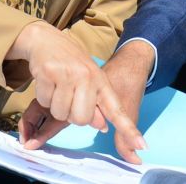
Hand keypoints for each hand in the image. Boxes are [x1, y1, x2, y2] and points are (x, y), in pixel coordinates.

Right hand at [9, 22, 145, 158]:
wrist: (47, 40)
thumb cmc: (70, 64)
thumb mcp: (89, 81)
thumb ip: (97, 105)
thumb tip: (102, 125)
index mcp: (100, 81)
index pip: (116, 109)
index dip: (128, 129)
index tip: (141, 145)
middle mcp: (86, 76)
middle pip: (81, 119)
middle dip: (71, 114)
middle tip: (68, 96)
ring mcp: (67, 73)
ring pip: (60, 113)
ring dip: (54, 105)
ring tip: (57, 86)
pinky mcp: (48, 72)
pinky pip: (44, 101)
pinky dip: (43, 96)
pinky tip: (46, 80)